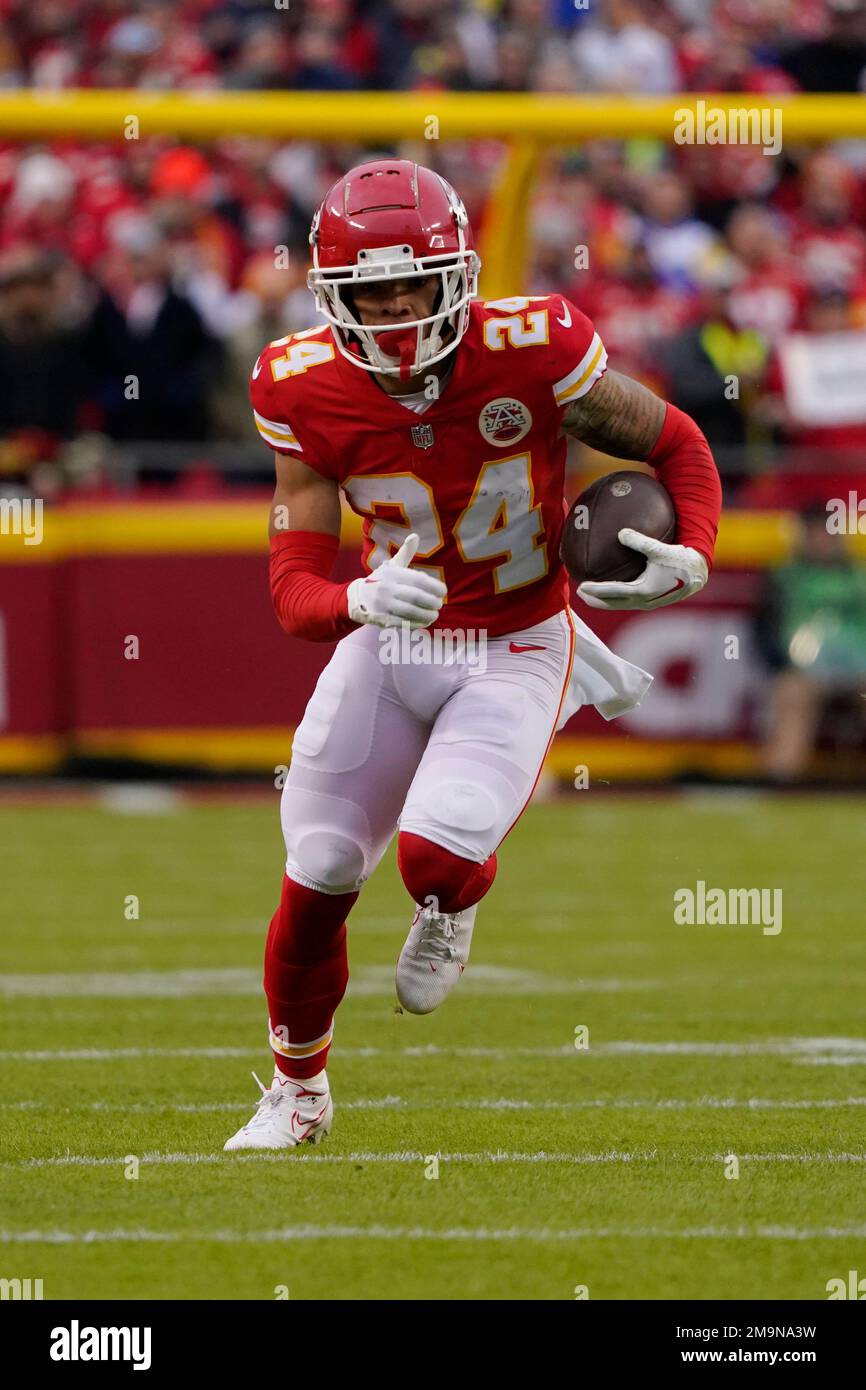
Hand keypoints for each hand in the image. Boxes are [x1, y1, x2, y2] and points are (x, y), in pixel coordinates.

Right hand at [347, 533, 446, 628]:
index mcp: (392, 573)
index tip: (443, 591)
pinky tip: (425, 622)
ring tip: (435, 615)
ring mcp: (383, 605)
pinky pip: (403, 623)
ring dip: (426, 615)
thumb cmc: (380, 581)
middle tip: (439, 604)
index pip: (418, 580)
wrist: (355, 599)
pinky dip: (416, 624)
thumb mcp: (391, 566)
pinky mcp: (382, 619)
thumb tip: (415, 536)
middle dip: (432, 602)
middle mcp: (386, 588)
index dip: (434, 586)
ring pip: (410, 611)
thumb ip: (405, 553)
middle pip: (415, 596)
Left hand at [578, 527, 707, 610]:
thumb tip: (620, 533)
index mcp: (643, 591)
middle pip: (611, 604)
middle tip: (579, 592)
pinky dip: (614, 597)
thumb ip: (640, 541)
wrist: (697, 574)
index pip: (613, 593)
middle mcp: (642, 600)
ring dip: (602, 600)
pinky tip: (610, 587)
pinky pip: (626, 601)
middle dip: (594, 599)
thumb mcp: (660, 549)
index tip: (581, 586)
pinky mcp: (649, 600)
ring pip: (618, 605)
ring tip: (589, 593)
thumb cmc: (680, 560)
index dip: (596, 590)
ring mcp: (646, 603)